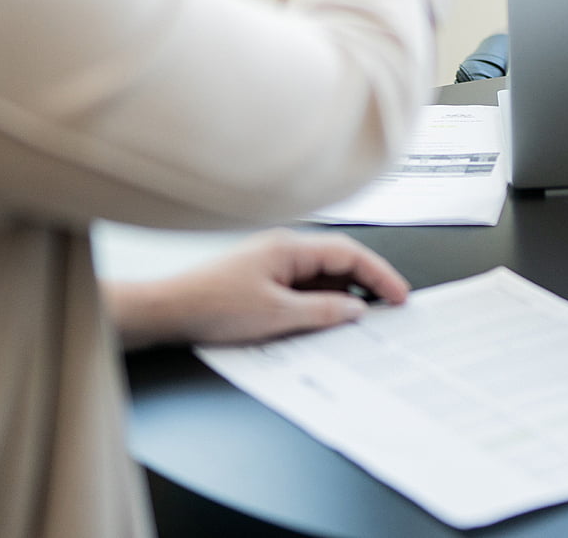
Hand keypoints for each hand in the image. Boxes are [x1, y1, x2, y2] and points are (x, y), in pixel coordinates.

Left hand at [104, 230, 409, 349]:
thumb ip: (322, 311)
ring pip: (322, 274)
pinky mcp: (263, 279)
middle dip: (369, 282)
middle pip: (339, 260)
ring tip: (366, 317)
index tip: (400, 296)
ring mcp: (273, 263)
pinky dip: (323, 300)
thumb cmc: (212, 306)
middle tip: (392, 306)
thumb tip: (355, 309)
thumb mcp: (276, 316)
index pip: (350, 254)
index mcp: (290, 248)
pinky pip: (304, 286)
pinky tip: (328, 319)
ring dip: (345, 292)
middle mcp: (284, 249)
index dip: (380, 275)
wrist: (167, 311)